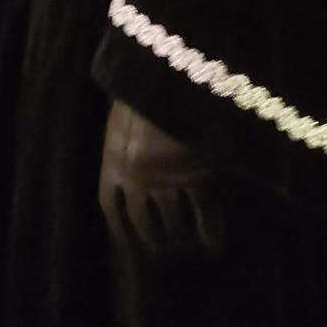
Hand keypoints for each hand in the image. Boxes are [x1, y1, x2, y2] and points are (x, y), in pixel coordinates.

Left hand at [99, 100, 220, 253]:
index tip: (128, 242)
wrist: (164, 76)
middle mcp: (135, 178)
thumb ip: (126, 135)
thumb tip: (130, 144)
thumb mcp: (124, 112)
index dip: (119, 227)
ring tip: (189, 246)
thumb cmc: (141, 87)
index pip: (111, 205)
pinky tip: (214, 243)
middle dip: (152, 238)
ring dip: (180, 235)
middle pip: (142, 221)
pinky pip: (202, 210)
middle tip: (162, 250)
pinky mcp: (194, 175)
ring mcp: (165, 179)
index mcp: (113, 160)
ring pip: (172, 219)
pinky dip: (210, 229)